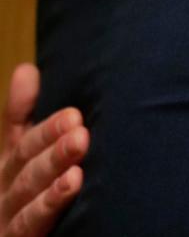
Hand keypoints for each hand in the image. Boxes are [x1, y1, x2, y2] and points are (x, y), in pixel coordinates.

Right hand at [0, 64, 86, 236]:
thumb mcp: (26, 157)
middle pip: (26, 166)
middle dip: (50, 144)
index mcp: (10, 170)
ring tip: (78, 148)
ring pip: (27, 194)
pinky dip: (47, 205)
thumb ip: (22, 116)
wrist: (13, 234)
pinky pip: (29, 225)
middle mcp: (4, 194)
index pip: (23, 142)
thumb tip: (25, 70)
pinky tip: (71, 185)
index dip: (45, 128)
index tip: (73, 114)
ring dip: (52, 172)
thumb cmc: (25, 199)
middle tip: (78, 125)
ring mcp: (6, 220)